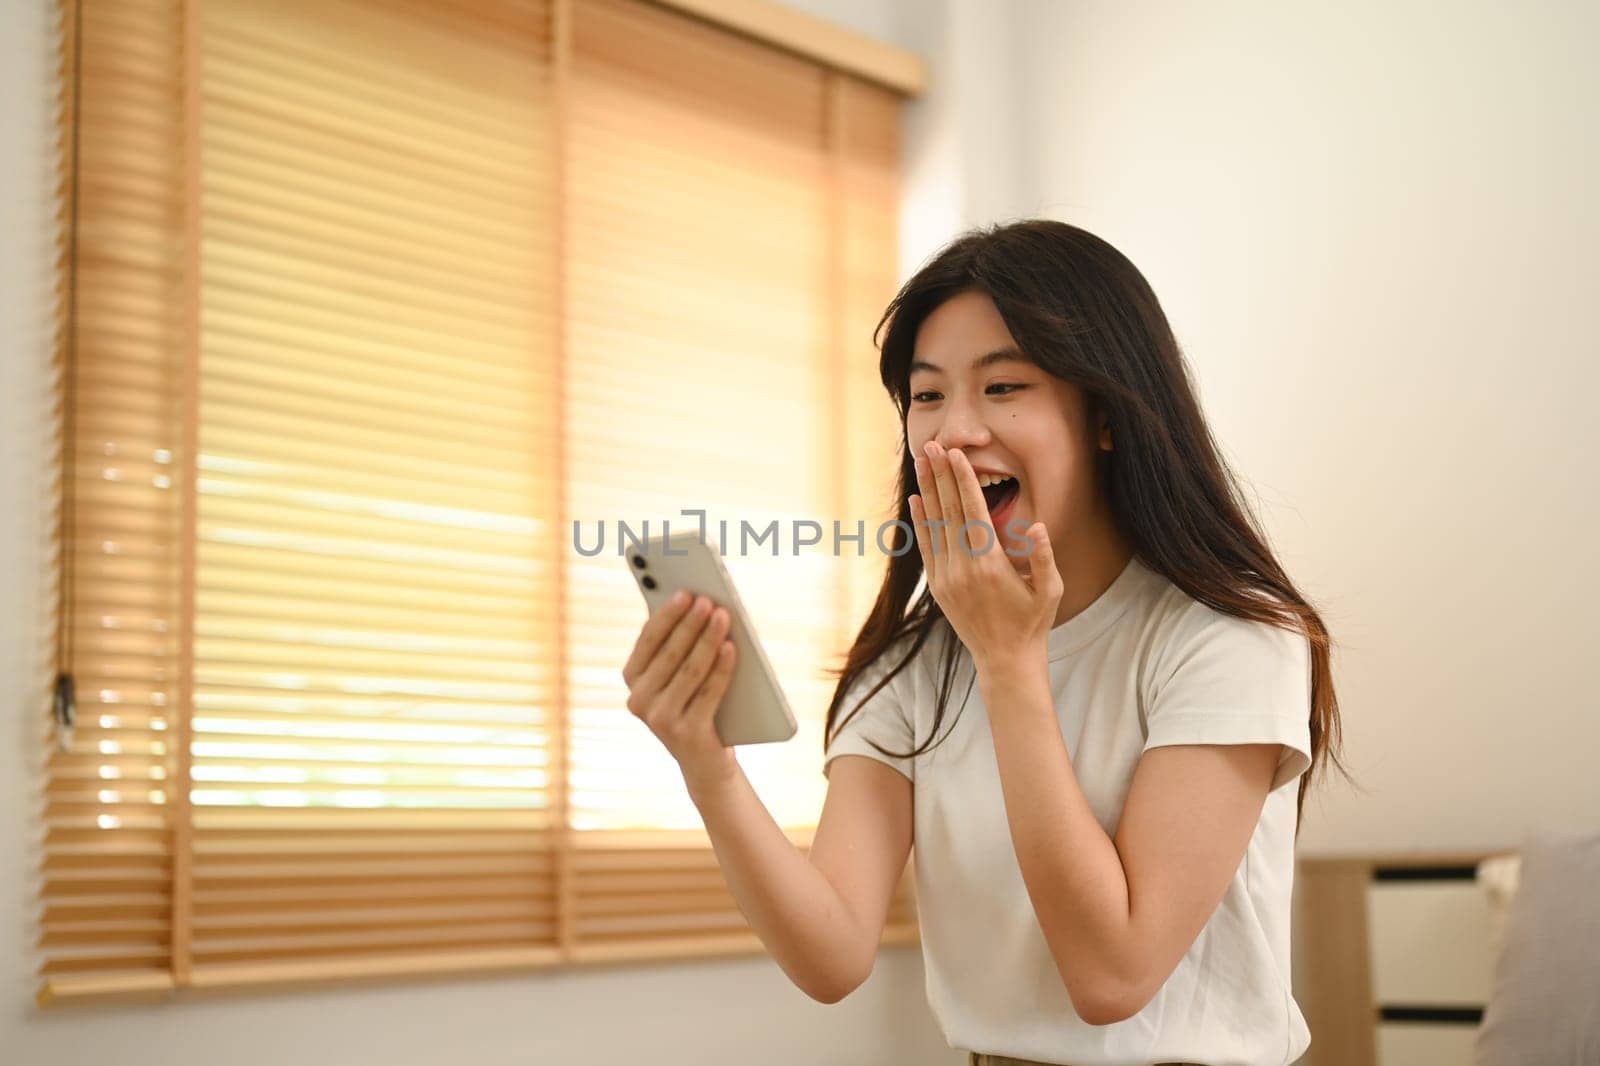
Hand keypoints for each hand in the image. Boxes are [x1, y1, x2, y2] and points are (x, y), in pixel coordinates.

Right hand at [621, 590, 739, 794]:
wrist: (705, 761)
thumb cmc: (693, 705)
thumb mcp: (679, 676)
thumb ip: (678, 645)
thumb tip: (695, 603)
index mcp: (633, 679)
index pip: (648, 639)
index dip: (667, 615)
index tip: (685, 592)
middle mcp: (639, 700)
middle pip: (669, 653)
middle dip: (691, 624)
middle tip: (708, 601)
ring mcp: (660, 719)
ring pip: (689, 671)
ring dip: (708, 640)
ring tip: (724, 617)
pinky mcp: (686, 733)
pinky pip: (708, 693)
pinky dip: (722, 668)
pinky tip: (731, 648)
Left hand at [909, 440, 1062, 675]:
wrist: (1005, 659)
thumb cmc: (1033, 622)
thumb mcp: (1051, 590)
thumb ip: (1044, 557)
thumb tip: (1036, 525)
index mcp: (990, 564)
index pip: (972, 511)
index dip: (963, 479)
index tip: (955, 454)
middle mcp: (963, 568)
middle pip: (948, 511)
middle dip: (941, 475)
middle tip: (932, 444)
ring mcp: (946, 577)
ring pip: (933, 525)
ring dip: (928, 490)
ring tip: (922, 461)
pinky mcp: (938, 586)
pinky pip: (926, 546)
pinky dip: (920, 521)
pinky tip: (917, 499)